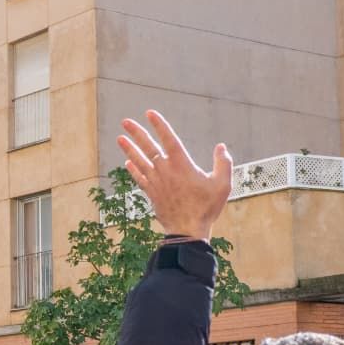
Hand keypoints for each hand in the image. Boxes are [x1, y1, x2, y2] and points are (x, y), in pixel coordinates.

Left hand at [116, 110, 231, 242]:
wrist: (188, 231)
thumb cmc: (206, 207)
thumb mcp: (222, 184)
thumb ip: (223, 163)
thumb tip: (221, 147)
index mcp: (182, 164)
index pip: (169, 139)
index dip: (159, 125)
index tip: (150, 113)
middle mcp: (165, 170)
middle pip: (148, 147)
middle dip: (137, 133)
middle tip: (126, 121)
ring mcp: (156, 182)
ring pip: (140, 161)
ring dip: (129, 149)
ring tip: (120, 138)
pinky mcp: (152, 194)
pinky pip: (139, 178)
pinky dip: (133, 169)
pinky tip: (127, 163)